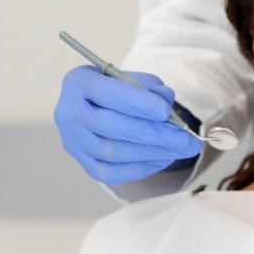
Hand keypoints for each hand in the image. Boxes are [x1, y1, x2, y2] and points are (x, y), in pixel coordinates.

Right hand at [54, 65, 202, 184]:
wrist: (102, 107)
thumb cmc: (123, 90)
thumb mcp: (137, 80)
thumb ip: (153, 89)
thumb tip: (167, 104)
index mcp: (79, 82)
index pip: (107, 93)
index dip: (138, 103)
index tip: (166, 111)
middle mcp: (68, 112)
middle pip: (110, 127)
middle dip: (153, 133)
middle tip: (185, 138)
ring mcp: (72, 141)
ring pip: (111, 152)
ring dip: (152, 152)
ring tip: (181, 149)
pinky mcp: (83, 163)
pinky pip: (110, 173)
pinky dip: (141, 167)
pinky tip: (164, 158)